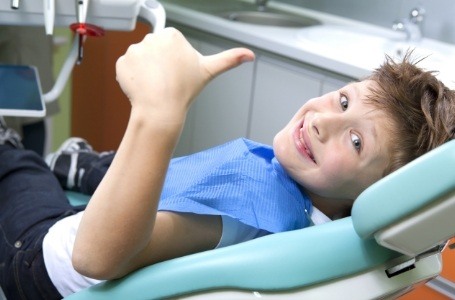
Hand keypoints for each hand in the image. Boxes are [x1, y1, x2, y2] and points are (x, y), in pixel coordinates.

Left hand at [116, 28, 254, 120]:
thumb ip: (229, 59)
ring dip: (146, 72)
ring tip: (155, 86)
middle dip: (160, 65)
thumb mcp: (209, 71)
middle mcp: (151, 38)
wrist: (161, 110)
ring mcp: (134, 50)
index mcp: (172, 35)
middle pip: (155, 51)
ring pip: (141, 60)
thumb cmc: (184, 91)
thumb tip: (250, 55)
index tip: (177, 73)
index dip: (174, 62)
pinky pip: (127, 68)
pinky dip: (133, 78)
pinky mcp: (121, 62)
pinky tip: (143, 87)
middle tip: (167, 81)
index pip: (170, 45)